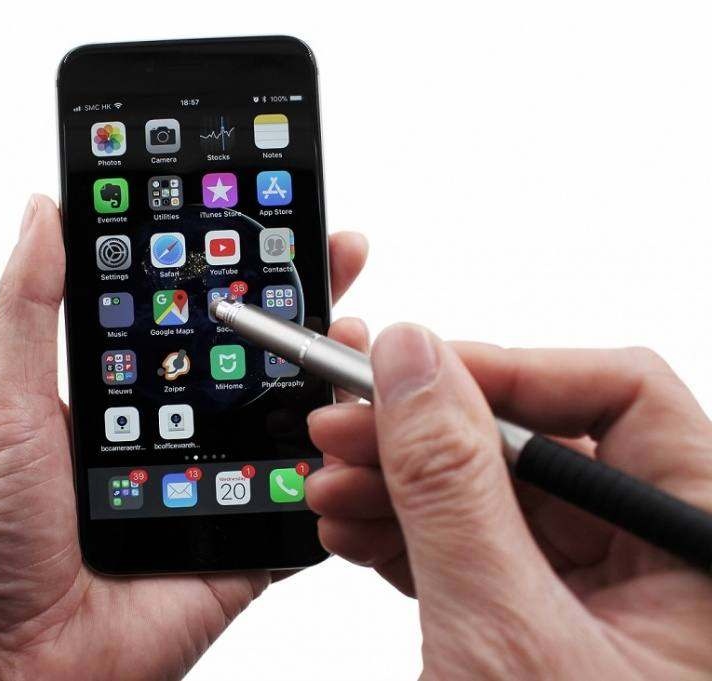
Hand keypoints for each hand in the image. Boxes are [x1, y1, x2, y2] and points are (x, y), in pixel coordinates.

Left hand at [0, 195, 367, 679]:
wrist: (9, 662)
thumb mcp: (2, 405)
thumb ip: (30, 307)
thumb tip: (43, 210)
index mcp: (127, 392)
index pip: (192, 313)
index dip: (230, 265)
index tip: (268, 214)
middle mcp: (178, 431)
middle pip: (254, 357)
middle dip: (300, 305)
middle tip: (336, 256)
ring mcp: (217, 487)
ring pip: (292, 421)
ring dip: (330, 377)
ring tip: (352, 335)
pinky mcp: (244, 545)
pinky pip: (304, 503)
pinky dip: (338, 469)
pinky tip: (365, 424)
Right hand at [306, 325, 711, 678]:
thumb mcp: (502, 631)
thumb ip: (452, 490)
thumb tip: (415, 363)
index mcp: (701, 551)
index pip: (628, 398)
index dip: (513, 372)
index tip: (416, 374)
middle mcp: (663, 565)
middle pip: (541, 445)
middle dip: (427, 437)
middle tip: (346, 427)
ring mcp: (603, 601)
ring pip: (494, 497)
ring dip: (401, 487)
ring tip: (333, 489)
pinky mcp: (545, 630)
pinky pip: (476, 550)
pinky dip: (410, 536)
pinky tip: (357, 529)